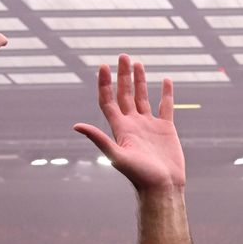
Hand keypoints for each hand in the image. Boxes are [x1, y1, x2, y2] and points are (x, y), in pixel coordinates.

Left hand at [74, 55, 184, 191]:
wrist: (163, 187)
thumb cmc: (140, 176)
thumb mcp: (117, 156)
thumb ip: (99, 139)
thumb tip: (76, 126)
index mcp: (120, 128)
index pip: (108, 100)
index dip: (104, 83)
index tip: (103, 66)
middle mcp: (133, 124)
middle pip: (125, 94)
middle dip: (123, 75)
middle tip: (123, 56)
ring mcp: (149, 125)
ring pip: (143, 97)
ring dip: (140, 81)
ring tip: (138, 63)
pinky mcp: (166, 129)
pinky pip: (165, 106)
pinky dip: (165, 93)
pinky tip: (165, 81)